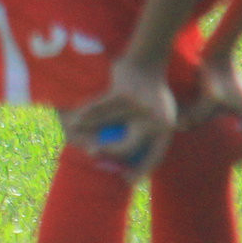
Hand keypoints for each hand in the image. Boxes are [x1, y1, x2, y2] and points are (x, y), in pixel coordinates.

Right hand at [65, 56, 179, 179]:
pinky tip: (77, 118)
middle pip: (127, 147)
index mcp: (167, 129)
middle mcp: (154, 121)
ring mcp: (138, 107)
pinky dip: (86, 113)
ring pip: (106, 125)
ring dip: (87, 129)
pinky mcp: (122, 94)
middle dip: (109, 153)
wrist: (148, 61)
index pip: (155, 157)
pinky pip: (99, 108)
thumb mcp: (161, 115)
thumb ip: (151, 136)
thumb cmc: (153, 93)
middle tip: (95, 155)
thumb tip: (130, 162)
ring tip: (74, 132)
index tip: (126, 181)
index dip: (140, 172)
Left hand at [185, 52, 241, 162]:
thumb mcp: (207, 98)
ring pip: (240, 122)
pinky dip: (226, 120)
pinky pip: (233, 112)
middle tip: (227, 157)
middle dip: (238, 146)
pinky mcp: (235, 91)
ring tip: (218, 142)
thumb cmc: (215, 74)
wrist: (219, 50)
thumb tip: (182, 128)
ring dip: (231, 132)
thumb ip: (197, 115)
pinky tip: (212, 122)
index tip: (235, 165)